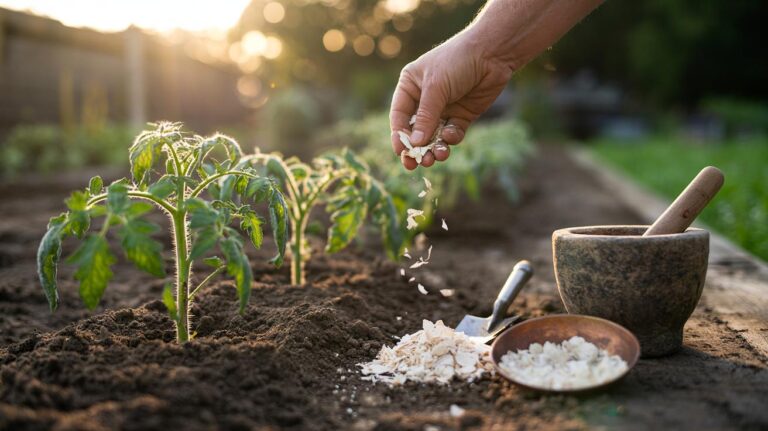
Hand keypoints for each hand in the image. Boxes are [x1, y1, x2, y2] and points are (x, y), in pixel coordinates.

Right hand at [390, 30, 512, 169]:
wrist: (492, 53)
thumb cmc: (457, 61)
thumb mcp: (436, 87)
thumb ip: (426, 117)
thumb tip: (415, 144)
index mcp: (410, 87)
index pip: (399, 116)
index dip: (399, 136)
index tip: (401, 153)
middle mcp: (425, 99)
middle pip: (415, 131)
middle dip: (416, 148)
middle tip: (415, 164)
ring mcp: (444, 109)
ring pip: (434, 136)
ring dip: (434, 148)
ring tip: (436, 157)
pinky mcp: (462, 116)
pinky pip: (452, 134)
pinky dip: (451, 138)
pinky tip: (452, 135)